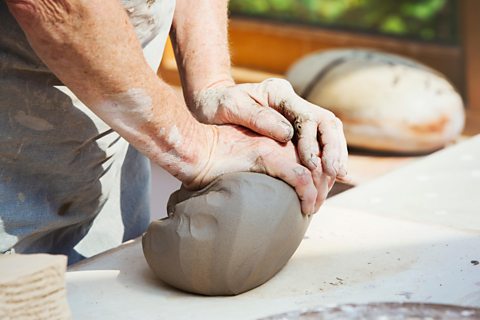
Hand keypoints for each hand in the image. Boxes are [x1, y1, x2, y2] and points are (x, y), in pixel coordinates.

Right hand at [186, 124, 334, 214]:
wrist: (193, 150)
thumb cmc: (212, 160)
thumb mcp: (243, 162)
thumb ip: (261, 170)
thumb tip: (266, 191)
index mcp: (276, 138)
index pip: (310, 155)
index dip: (319, 175)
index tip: (316, 195)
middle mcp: (280, 139)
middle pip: (317, 161)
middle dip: (323, 185)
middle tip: (317, 205)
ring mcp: (274, 146)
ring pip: (313, 170)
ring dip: (318, 193)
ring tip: (312, 210)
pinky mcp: (266, 156)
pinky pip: (300, 177)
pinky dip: (307, 195)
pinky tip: (306, 208)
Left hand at [193, 78, 347, 178]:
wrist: (210, 104)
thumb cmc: (216, 105)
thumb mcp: (230, 106)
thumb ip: (257, 117)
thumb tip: (288, 134)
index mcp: (279, 93)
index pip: (308, 118)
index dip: (315, 143)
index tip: (314, 166)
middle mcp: (292, 102)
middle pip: (326, 122)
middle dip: (334, 148)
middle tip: (337, 173)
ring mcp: (294, 114)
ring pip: (327, 132)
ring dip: (335, 154)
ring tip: (336, 177)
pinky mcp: (293, 128)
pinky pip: (317, 141)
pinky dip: (325, 157)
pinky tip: (327, 176)